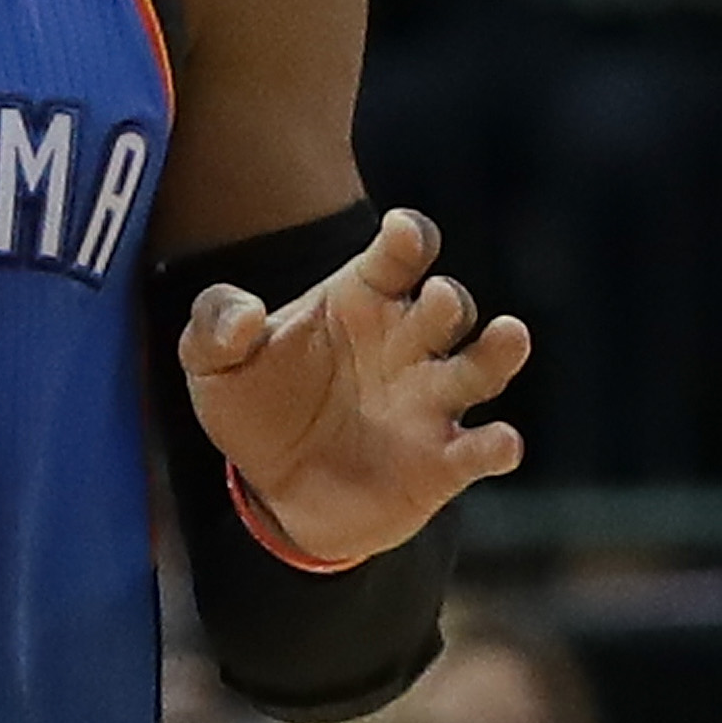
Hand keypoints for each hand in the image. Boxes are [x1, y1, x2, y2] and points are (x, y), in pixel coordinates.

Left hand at [178, 209, 529, 565]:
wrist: (271, 490)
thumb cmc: (254, 405)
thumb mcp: (212, 363)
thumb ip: (215, 324)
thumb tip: (244, 315)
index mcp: (359, 302)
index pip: (396, 257)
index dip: (407, 239)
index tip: (402, 232)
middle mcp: (406, 345)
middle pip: (447, 308)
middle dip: (447, 300)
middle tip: (437, 298)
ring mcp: (430, 402)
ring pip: (482, 367)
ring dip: (500, 351)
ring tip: (511, 335)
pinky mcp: (442, 462)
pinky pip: (480, 450)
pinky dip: (495, 446)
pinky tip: (499, 443)